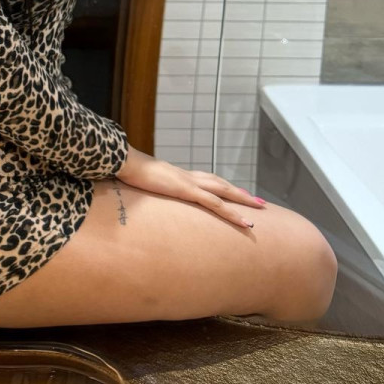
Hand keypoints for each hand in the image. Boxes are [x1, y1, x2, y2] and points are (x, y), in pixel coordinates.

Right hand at [114, 146, 266, 229]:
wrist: (124, 162)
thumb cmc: (128, 171)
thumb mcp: (142, 183)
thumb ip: (148, 187)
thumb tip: (144, 191)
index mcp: (179, 176)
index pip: (207, 180)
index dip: (222, 186)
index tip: (235, 193)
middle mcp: (188, 177)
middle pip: (221, 183)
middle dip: (240, 193)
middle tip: (259, 202)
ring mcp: (189, 182)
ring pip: (224, 191)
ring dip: (243, 200)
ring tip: (259, 208)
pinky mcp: (187, 190)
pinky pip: (215, 204)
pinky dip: (232, 212)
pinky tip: (244, 221)